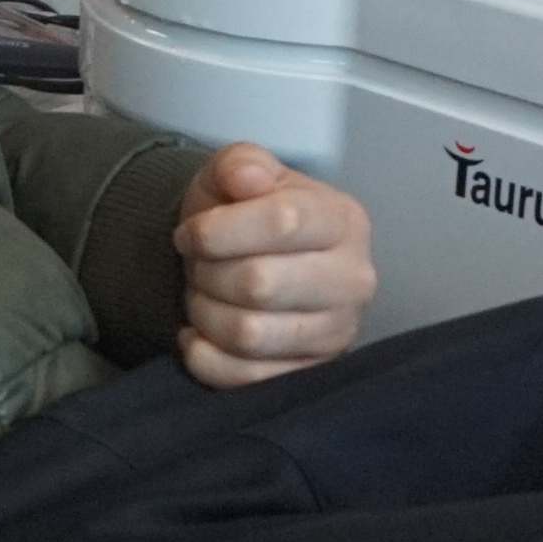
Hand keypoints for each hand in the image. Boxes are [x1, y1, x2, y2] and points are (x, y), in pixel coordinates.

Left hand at [174, 141, 375, 386]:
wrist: (248, 260)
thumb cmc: (246, 216)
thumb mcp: (239, 172)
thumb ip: (241, 163)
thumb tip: (246, 177)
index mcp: (343, 221)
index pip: (282, 223)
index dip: (218, 230)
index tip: (190, 233)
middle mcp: (352, 280)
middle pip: (259, 283)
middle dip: (207, 272)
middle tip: (198, 265)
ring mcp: (336, 332)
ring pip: (248, 334)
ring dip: (204, 313)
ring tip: (202, 294)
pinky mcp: (309, 373)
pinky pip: (244, 379)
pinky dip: (204, 357)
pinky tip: (198, 334)